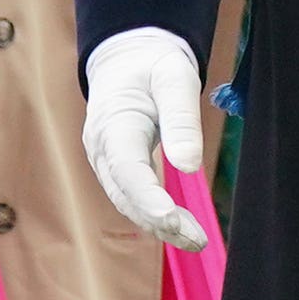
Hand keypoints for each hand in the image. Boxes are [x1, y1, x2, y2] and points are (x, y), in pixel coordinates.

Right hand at [81, 27, 207, 250]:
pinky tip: (182, 229)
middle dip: (159, 220)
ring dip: (160, 225)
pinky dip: (156, 216)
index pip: (128, 168)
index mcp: (114, 123)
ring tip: (196, 240)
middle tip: (196, 238)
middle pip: (126, 194)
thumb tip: (190, 166)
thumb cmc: (154, 65)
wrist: (127, 59)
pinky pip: (132, 198)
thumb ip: (182, 118)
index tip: (171, 219)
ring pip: (128, 203)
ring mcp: (105, 161)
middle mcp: (102, 148)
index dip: (147, 197)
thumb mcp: (175, 78)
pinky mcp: (116, 169)